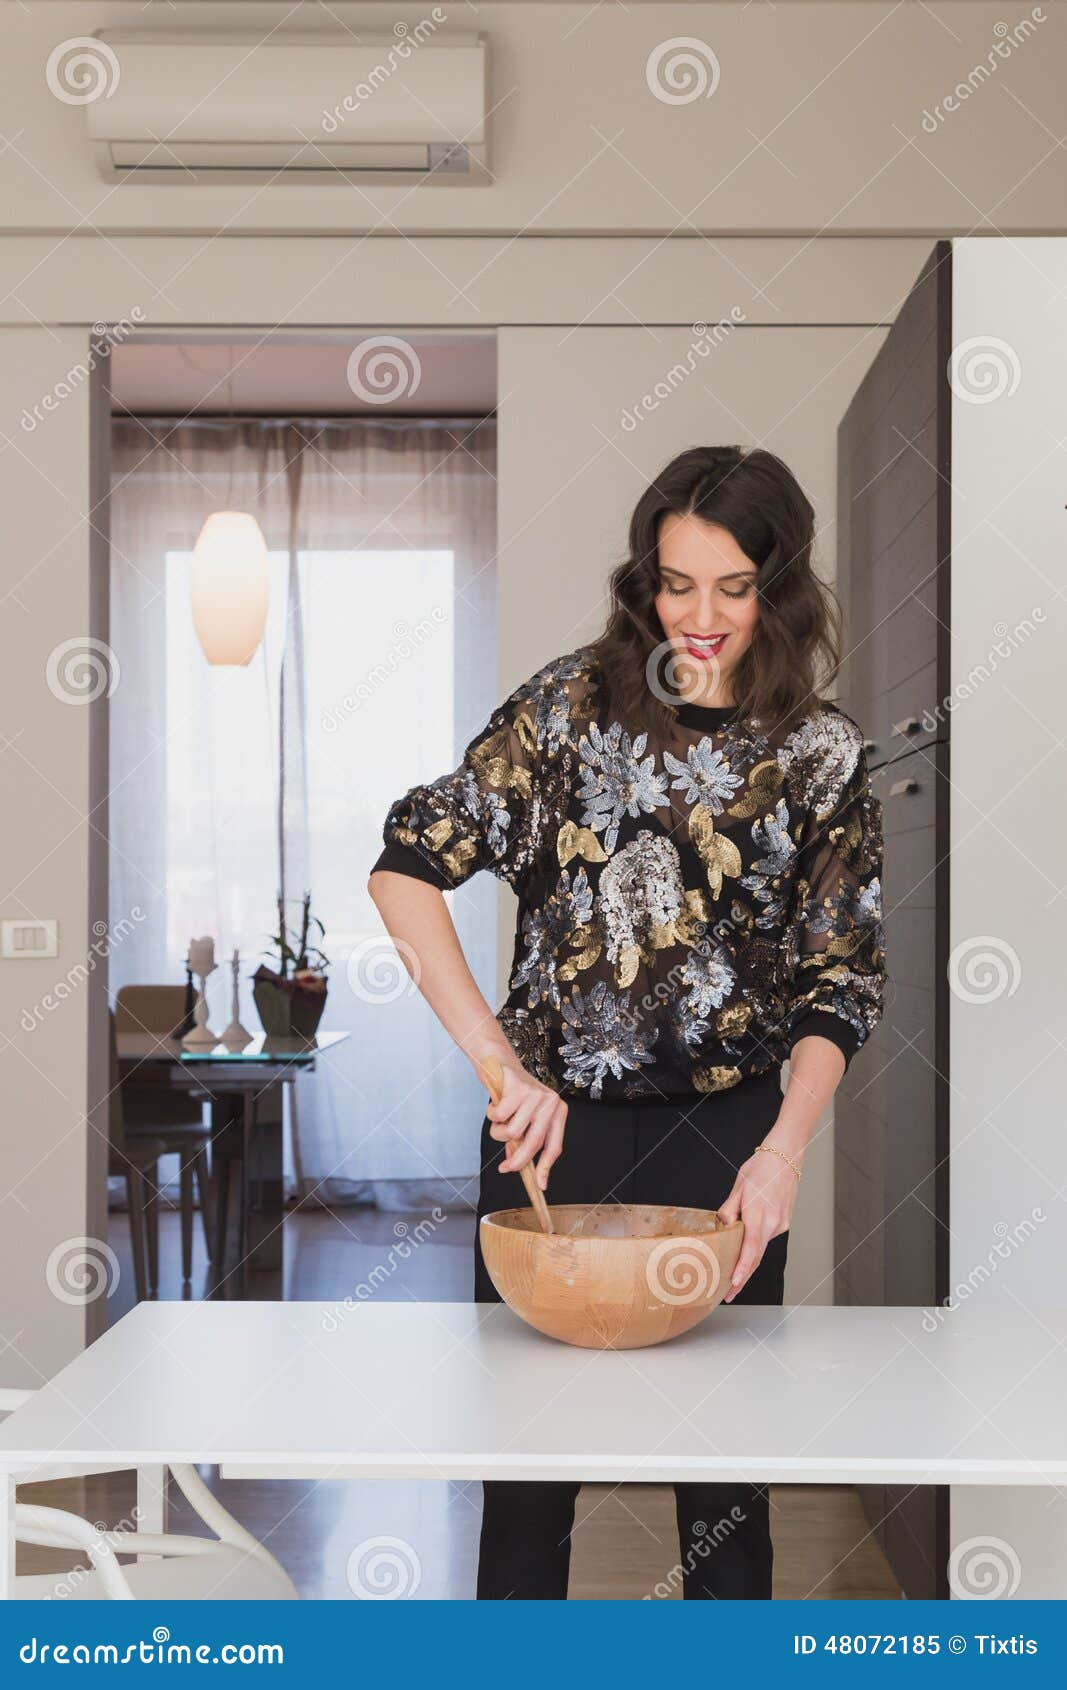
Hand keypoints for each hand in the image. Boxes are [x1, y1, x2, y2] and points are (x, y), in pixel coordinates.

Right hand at [481, 1054, 567, 1189]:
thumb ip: (525, 1138)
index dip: (546, 1168)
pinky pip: (499, 1116)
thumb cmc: (513, 1093)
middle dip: (517, 1161)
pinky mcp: (519, 1089)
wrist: (499, 1062)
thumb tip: (519, 1165)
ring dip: (498, 1131)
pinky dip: (492, 1114)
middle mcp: (551, 1103)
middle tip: (505, 1168)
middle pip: (534, 1143)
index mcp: (557, 1112)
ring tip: (497, 1118)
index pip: (554, 1146)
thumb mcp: (524, 1117)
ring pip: (512, 1132)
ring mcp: (536, 1096)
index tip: (540, 1185)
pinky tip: (494, 1104)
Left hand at [715, 1139, 799, 1301]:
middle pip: (756, 1257)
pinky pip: (767, 1236)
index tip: (733, 1285)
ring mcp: (781, 1223)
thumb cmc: (760, 1168)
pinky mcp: (784, 1221)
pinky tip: (746, 1242)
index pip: (750, 1250)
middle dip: (742, 1277)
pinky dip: (756, 1243)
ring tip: (732, 1274)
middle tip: (728, 1293)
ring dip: (748, 1260)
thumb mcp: (738, 1188)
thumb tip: (723, 1227)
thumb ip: (729, 1210)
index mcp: (758, 1214)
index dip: (742, 1271)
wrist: (785, 1157)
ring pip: (761, 1247)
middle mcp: (772, 1222)